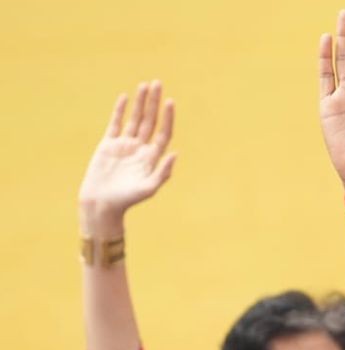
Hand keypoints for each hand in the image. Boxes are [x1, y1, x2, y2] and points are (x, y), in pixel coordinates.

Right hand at [78, 82, 175, 223]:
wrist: (102, 203)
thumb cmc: (127, 200)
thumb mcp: (149, 188)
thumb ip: (163, 172)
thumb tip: (175, 154)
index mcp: (152, 157)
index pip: (163, 132)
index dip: (167, 117)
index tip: (170, 102)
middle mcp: (140, 148)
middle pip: (150, 121)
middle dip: (154, 103)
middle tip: (158, 83)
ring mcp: (124, 145)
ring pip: (134, 119)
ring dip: (139, 102)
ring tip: (145, 85)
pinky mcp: (108, 144)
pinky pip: (115, 123)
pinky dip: (119, 111)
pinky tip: (125, 98)